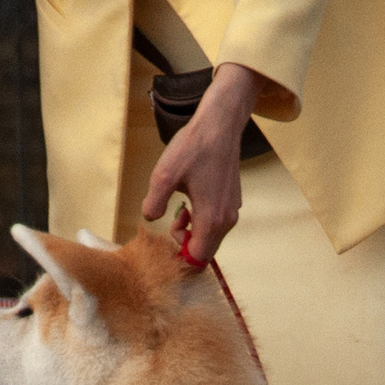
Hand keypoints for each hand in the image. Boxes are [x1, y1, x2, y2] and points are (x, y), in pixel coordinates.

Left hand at [140, 63, 269, 263]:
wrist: (220, 125)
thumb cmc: (193, 148)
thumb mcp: (163, 176)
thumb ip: (153, 204)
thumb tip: (151, 218)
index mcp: (211, 220)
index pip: (198, 259)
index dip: (180, 255)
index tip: (167, 236)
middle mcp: (226, 221)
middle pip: (206, 251)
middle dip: (186, 243)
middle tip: (173, 219)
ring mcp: (232, 211)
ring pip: (211, 237)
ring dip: (194, 230)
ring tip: (181, 207)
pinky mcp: (233, 201)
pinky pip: (217, 223)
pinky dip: (203, 219)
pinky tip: (193, 197)